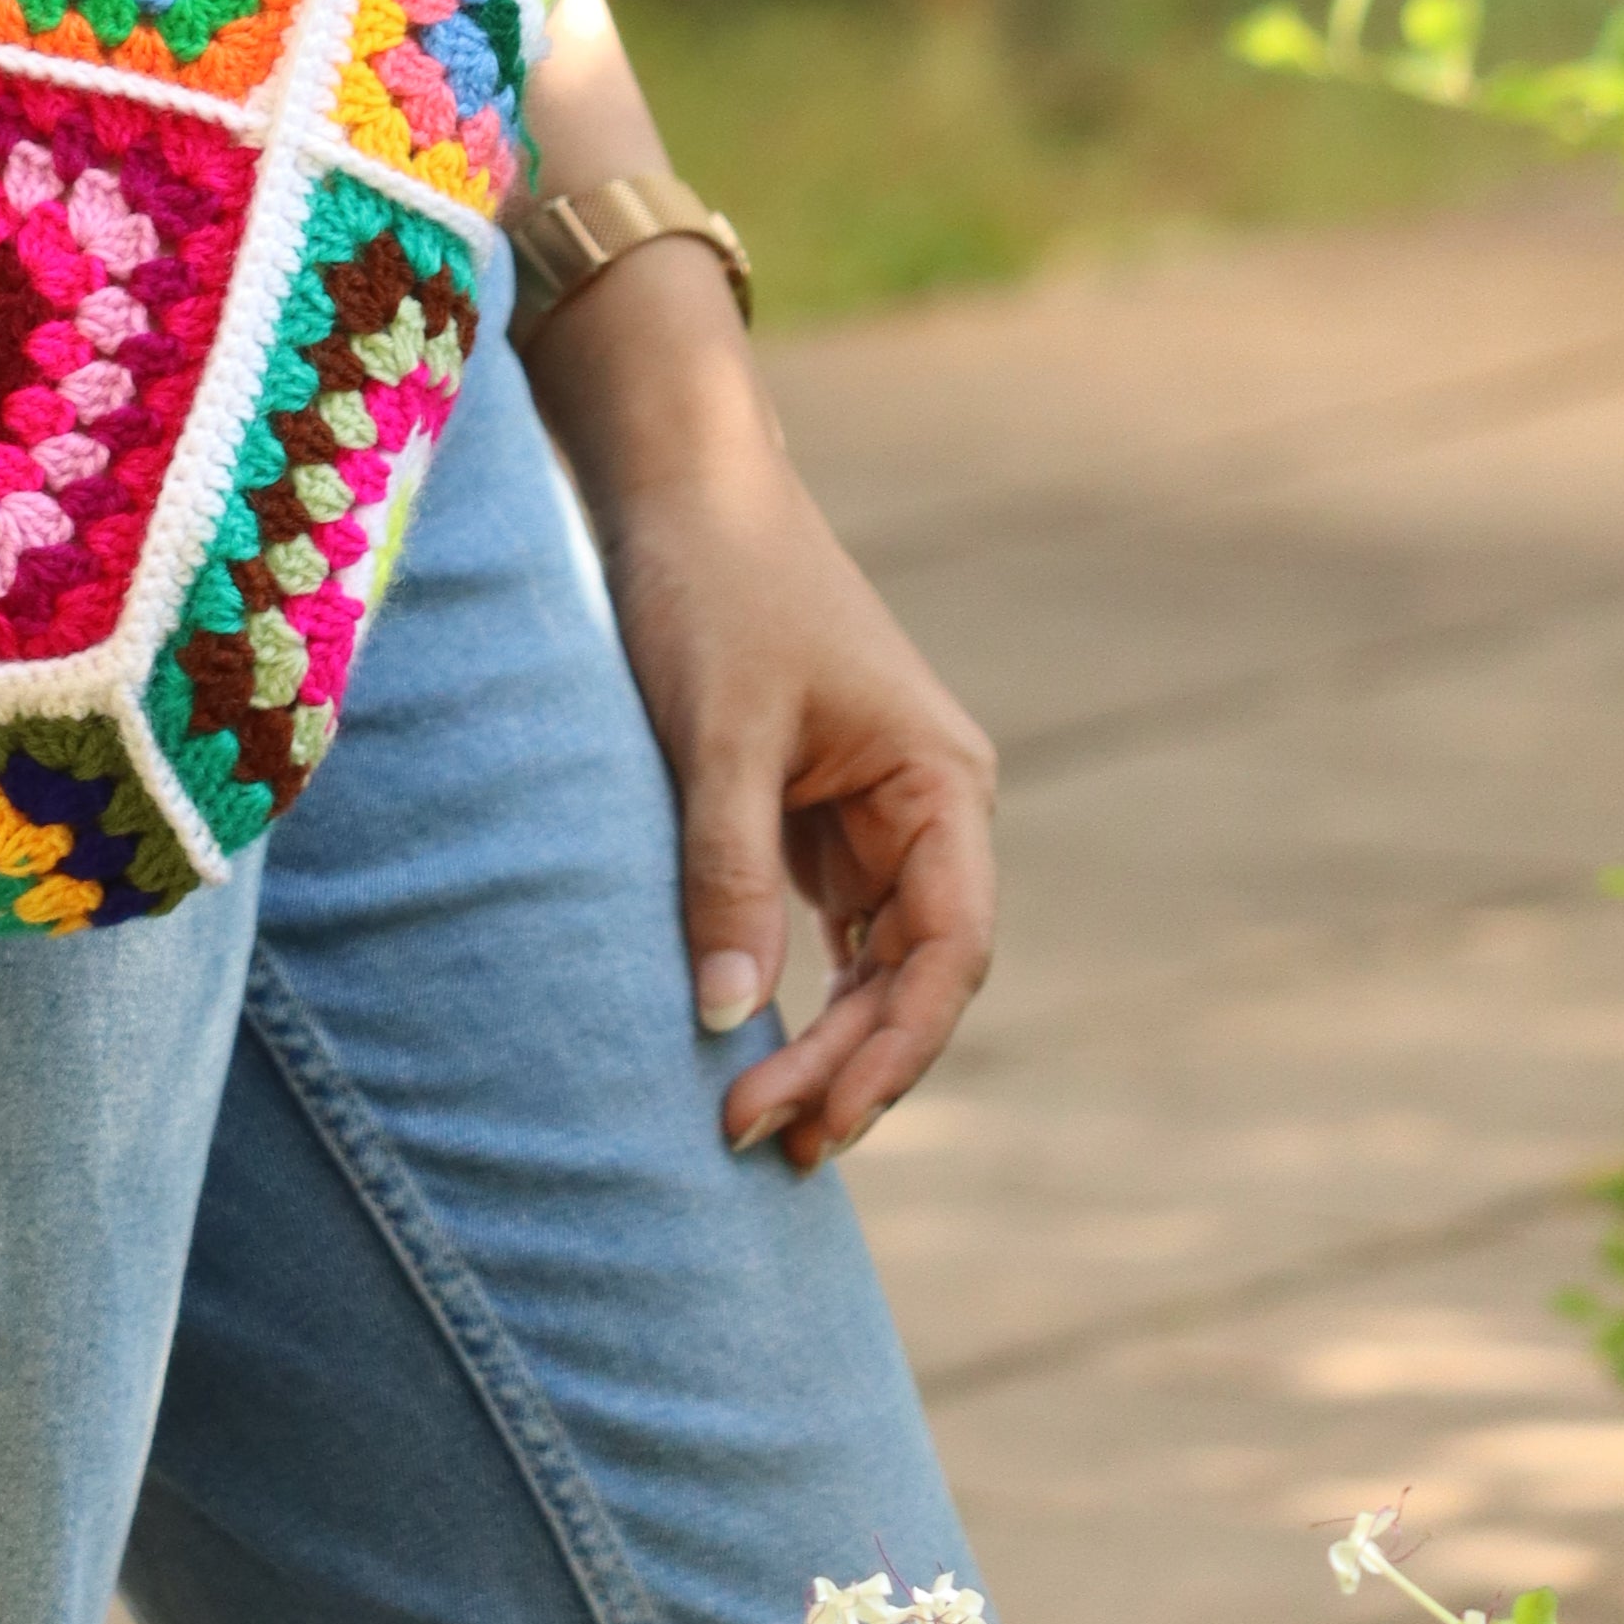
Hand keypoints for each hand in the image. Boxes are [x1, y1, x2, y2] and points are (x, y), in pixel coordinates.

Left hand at [588, 431, 999, 1177]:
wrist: (675, 482)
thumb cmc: (712, 583)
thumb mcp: (716, 728)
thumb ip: (726, 867)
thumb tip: (728, 1018)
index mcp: (941, 784)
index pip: (947, 952)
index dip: (893, 1051)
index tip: (817, 1121)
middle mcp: (928, 809)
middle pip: (911, 974)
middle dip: (846, 1064)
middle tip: (757, 1141)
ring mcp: (874, 815)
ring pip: (871, 965)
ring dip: (824, 1043)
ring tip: (753, 1125)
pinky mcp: (814, 813)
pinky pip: (825, 932)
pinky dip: (797, 992)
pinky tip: (755, 1050)